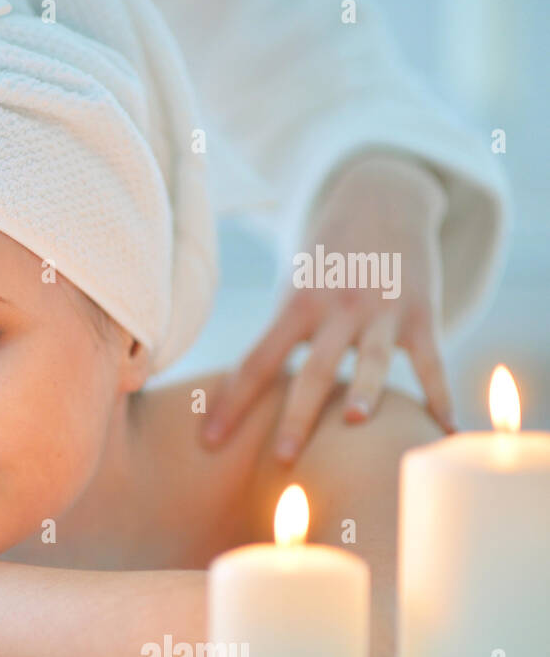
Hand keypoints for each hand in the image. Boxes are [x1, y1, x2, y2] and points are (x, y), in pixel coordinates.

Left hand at [203, 154, 455, 461]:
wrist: (382, 198)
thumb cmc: (326, 263)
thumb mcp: (295, 290)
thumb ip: (279, 340)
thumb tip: (241, 399)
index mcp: (296, 306)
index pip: (257, 362)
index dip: (232, 403)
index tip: (209, 442)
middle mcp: (337, 309)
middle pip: (314, 369)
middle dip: (297, 415)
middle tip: (281, 459)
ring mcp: (382, 310)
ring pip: (373, 359)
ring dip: (365, 391)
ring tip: (357, 424)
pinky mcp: (422, 312)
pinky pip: (431, 361)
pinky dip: (440, 394)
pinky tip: (447, 429)